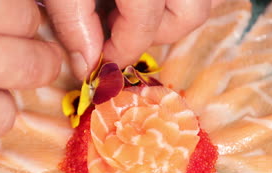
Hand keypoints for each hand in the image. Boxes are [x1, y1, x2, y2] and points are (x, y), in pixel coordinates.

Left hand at [46, 0, 222, 78]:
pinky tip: (138, 0)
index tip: (96, 62)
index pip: (143, 27)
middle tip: (118, 31)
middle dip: (153, 33)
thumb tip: (87, 67)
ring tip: (127, 10)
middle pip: (189, 15)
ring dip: (165, 17)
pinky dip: (170, 3)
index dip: (117, 52)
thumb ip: (74, 22)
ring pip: (198, 2)